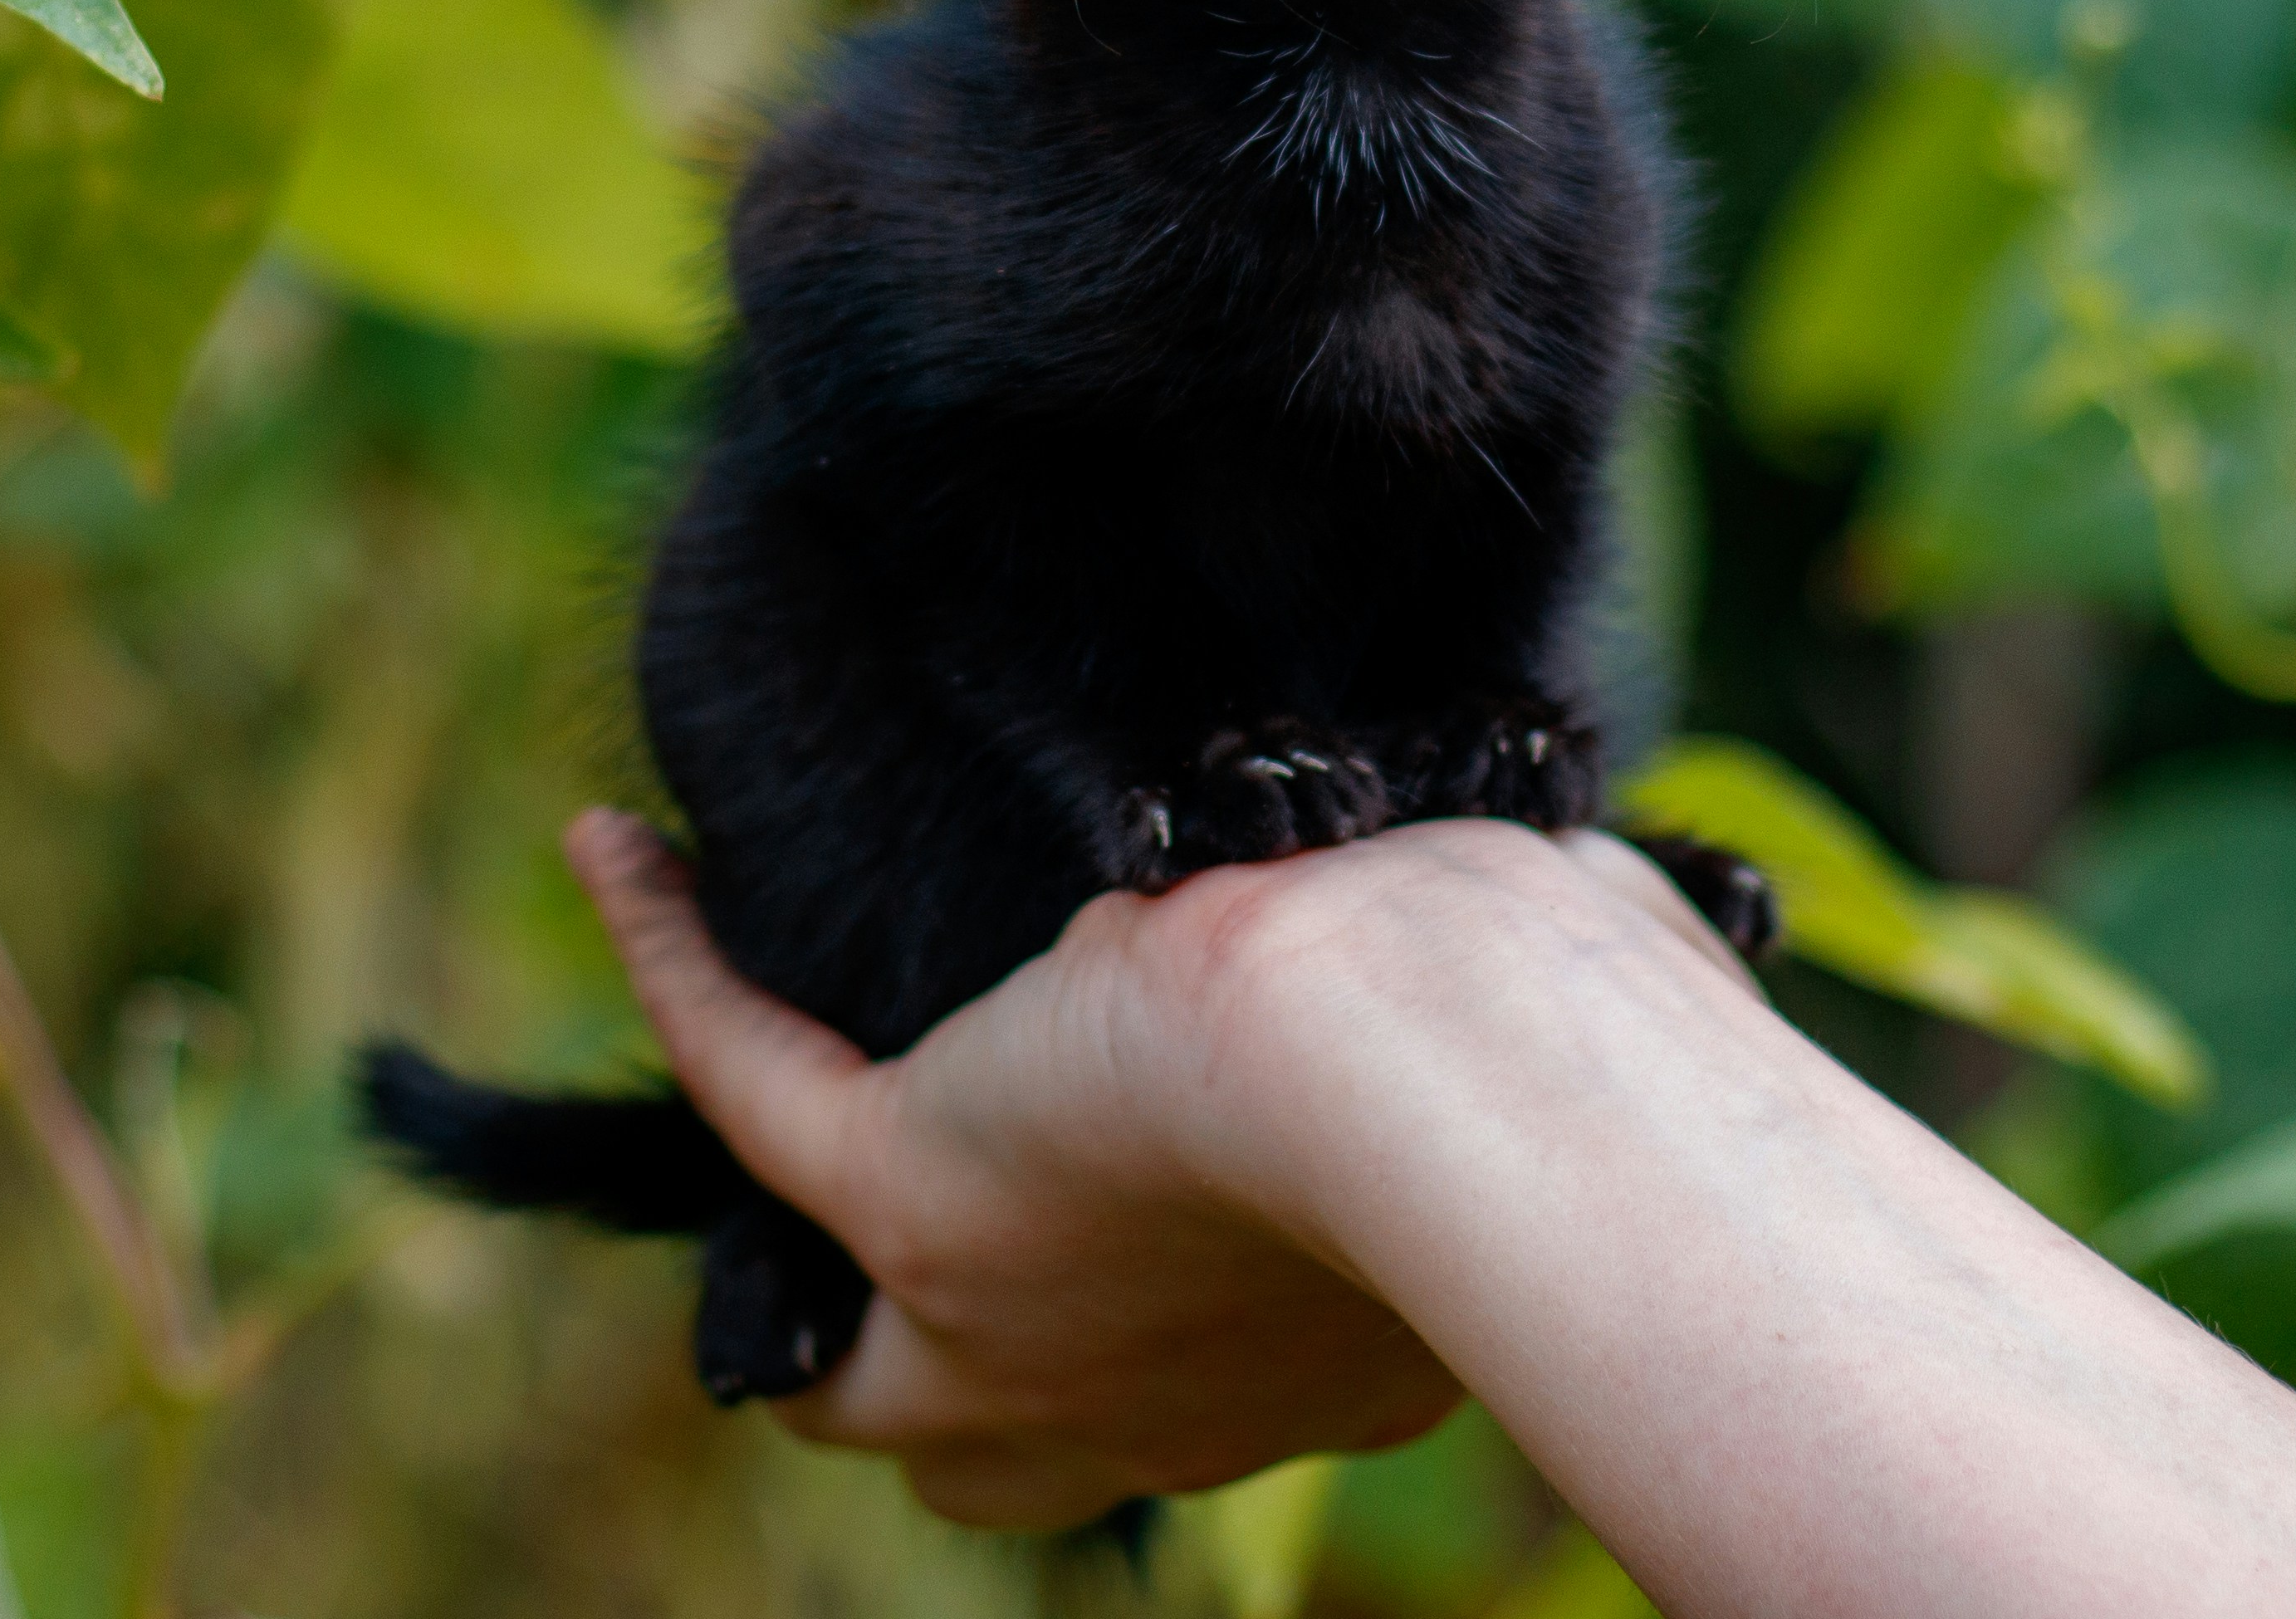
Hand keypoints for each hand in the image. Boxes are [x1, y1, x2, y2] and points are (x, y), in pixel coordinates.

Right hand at [564, 807, 1742, 1526]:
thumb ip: (1562, 998)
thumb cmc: (1563, 1033)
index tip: (1169, 1171)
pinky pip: (746, 1079)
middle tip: (908, 1203)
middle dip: (943, 1372)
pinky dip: (677, 962)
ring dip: (795, 1204)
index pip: (1197, 1392)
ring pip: (851, 1357)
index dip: (1149, 1327)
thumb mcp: (1555, 1031)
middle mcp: (1168, 1393)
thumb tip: (1669, 908)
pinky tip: (626, 852)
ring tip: (745, 1044)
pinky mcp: (917, 1189)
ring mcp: (1017, 1318)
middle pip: (977, 1443)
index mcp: (1326, 1368)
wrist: (1462, 1060)